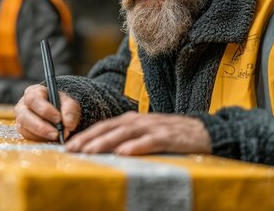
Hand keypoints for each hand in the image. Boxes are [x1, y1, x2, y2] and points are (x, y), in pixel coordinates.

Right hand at [14, 84, 80, 141]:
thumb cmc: (61, 105)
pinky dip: (40, 140)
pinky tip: (51, 139)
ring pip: (24, 129)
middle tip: (56, 134)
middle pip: (24, 116)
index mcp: (33, 92)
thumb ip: (70, 110)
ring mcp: (21, 119)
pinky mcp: (23, 131)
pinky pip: (28, 137)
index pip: (33, 99)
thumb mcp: (69, 103)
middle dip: (41, 127)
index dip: (45, 109)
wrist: (59, 114)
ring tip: (57, 137)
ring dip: (42, 135)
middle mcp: (23, 105)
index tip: (58, 118)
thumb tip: (68, 124)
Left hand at [65, 111, 211, 154]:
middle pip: (109, 128)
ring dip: (105, 142)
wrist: (204, 132)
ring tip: (90, 151)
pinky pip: (150, 142)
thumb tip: (103, 150)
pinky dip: (136, 146)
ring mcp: (153, 128)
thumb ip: (126, 138)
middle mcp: (139, 121)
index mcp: (131, 120)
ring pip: (124, 133)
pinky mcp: (169, 137)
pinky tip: (123, 153)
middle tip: (72, 149)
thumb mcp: (145, 134)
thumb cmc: (171, 136)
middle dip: (88, 138)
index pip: (103, 127)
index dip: (85, 135)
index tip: (68, 146)